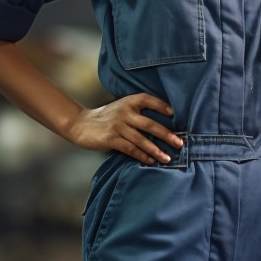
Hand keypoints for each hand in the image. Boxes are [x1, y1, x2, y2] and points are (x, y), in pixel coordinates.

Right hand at [65, 94, 182, 164]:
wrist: (80, 124)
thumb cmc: (106, 117)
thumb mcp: (121, 108)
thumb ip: (137, 112)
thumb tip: (162, 124)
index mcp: (128, 101)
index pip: (148, 100)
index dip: (162, 106)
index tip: (175, 114)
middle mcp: (124, 112)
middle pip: (149, 124)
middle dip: (166, 135)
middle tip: (180, 143)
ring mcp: (117, 126)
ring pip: (141, 139)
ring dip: (156, 150)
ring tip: (168, 158)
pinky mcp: (110, 139)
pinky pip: (130, 149)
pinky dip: (142, 155)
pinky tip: (151, 161)